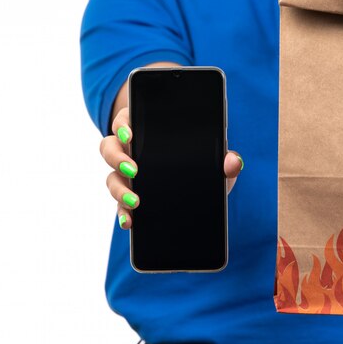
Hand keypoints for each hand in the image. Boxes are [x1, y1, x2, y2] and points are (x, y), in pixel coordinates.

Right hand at [99, 107, 243, 229]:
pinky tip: (130, 222)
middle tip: (133, 169)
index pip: (126, 121)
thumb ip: (224, 160)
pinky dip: (123, 214)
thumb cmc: (201, 164)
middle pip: (109, 147)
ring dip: (119, 190)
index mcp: (145, 130)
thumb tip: (233, 161)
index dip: (123, 125)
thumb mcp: (214, 161)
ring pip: (111, 178)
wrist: (198, 191)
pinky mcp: (129, 199)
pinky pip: (119, 206)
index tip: (130, 134)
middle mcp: (130, 151)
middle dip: (117, 157)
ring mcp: (126, 176)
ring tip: (135, 202)